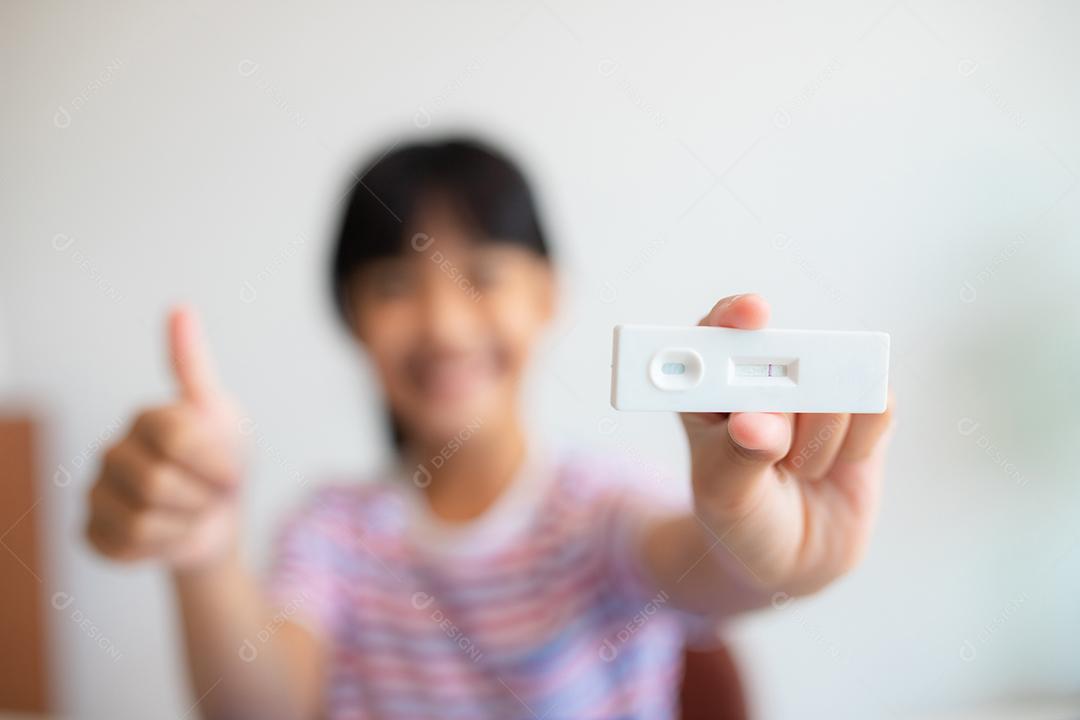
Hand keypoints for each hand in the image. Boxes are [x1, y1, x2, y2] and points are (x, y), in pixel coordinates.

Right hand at [86, 305, 243, 569]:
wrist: (221, 520)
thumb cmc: (222, 462)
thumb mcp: (223, 415)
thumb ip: (196, 367)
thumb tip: (179, 307)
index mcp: (147, 417)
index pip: (178, 437)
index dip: (216, 462)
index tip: (231, 469)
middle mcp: (112, 451)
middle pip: (157, 482)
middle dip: (201, 496)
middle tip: (209, 493)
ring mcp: (98, 493)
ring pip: (143, 520)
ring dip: (186, 523)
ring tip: (190, 512)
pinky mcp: (94, 533)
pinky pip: (128, 548)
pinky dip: (164, 548)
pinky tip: (169, 533)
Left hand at [681, 294, 894, 594]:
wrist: (789, 557)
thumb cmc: (741, 515)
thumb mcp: (724, 495)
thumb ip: (739, 457)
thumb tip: (754, 422)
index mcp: (711, 382)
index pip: (718, 329)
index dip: (735, 315)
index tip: (752, 315)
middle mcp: (764, 373)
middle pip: (791, 349)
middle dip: (795, 388)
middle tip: (781, 437)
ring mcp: (816, 387)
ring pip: (836, 386)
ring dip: (818, 442)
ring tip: (793, 470)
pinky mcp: (862, 408)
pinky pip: (875, 407)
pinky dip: (857, 445)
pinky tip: (833, 465)